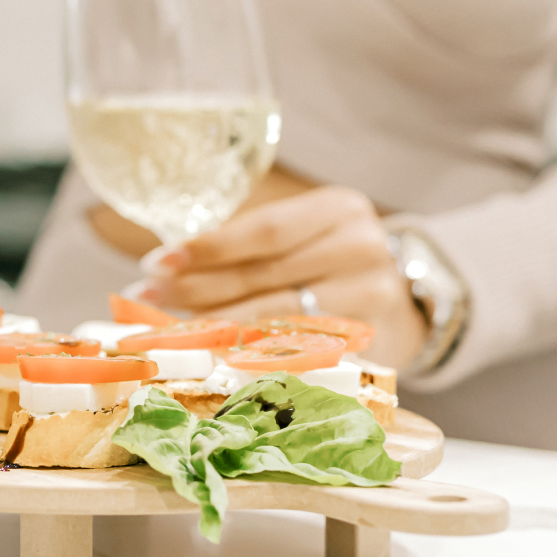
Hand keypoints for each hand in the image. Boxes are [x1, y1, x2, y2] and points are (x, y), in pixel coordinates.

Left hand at [137, 187, 427, 368]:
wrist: (410, 298)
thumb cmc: (335, 261)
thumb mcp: (306, 235)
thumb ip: (252, 243)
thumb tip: (168, 264)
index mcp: (338, 207)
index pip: (263, 230)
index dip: (208, 247)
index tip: (157, 261)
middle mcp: (361, 245)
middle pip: (263, 273)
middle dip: (197, 287)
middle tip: (147, 295)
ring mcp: (371, 294)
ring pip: (275, 314)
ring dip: (213, 322)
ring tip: (167, 325)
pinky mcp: (373, 339)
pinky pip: (297, 345)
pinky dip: (249, 348)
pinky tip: (213, 349)